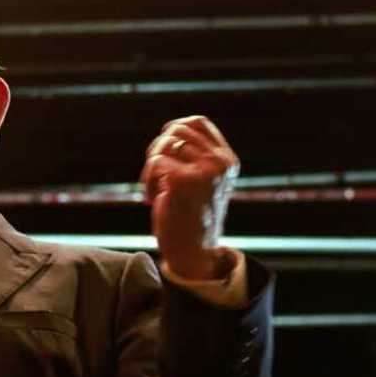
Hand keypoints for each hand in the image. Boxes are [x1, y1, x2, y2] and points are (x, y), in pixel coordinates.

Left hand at [139, 115, 239, 279]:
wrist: (194, 254)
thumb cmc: (191, 218)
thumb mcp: (202, 181)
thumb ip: (196, 155)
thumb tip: (171, 128)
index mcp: (228, 161)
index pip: (198, 122)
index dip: (174, 129)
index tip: (164, 151)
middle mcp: (220, 163)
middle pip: (176, 130)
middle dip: (158, 149)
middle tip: (156, 175)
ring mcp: (205, 170)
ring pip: (164, 144)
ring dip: (152, 166)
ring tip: (156, 189)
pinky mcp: (184, 180)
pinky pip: (154, 162)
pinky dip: (147, 181)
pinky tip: (153, 199)